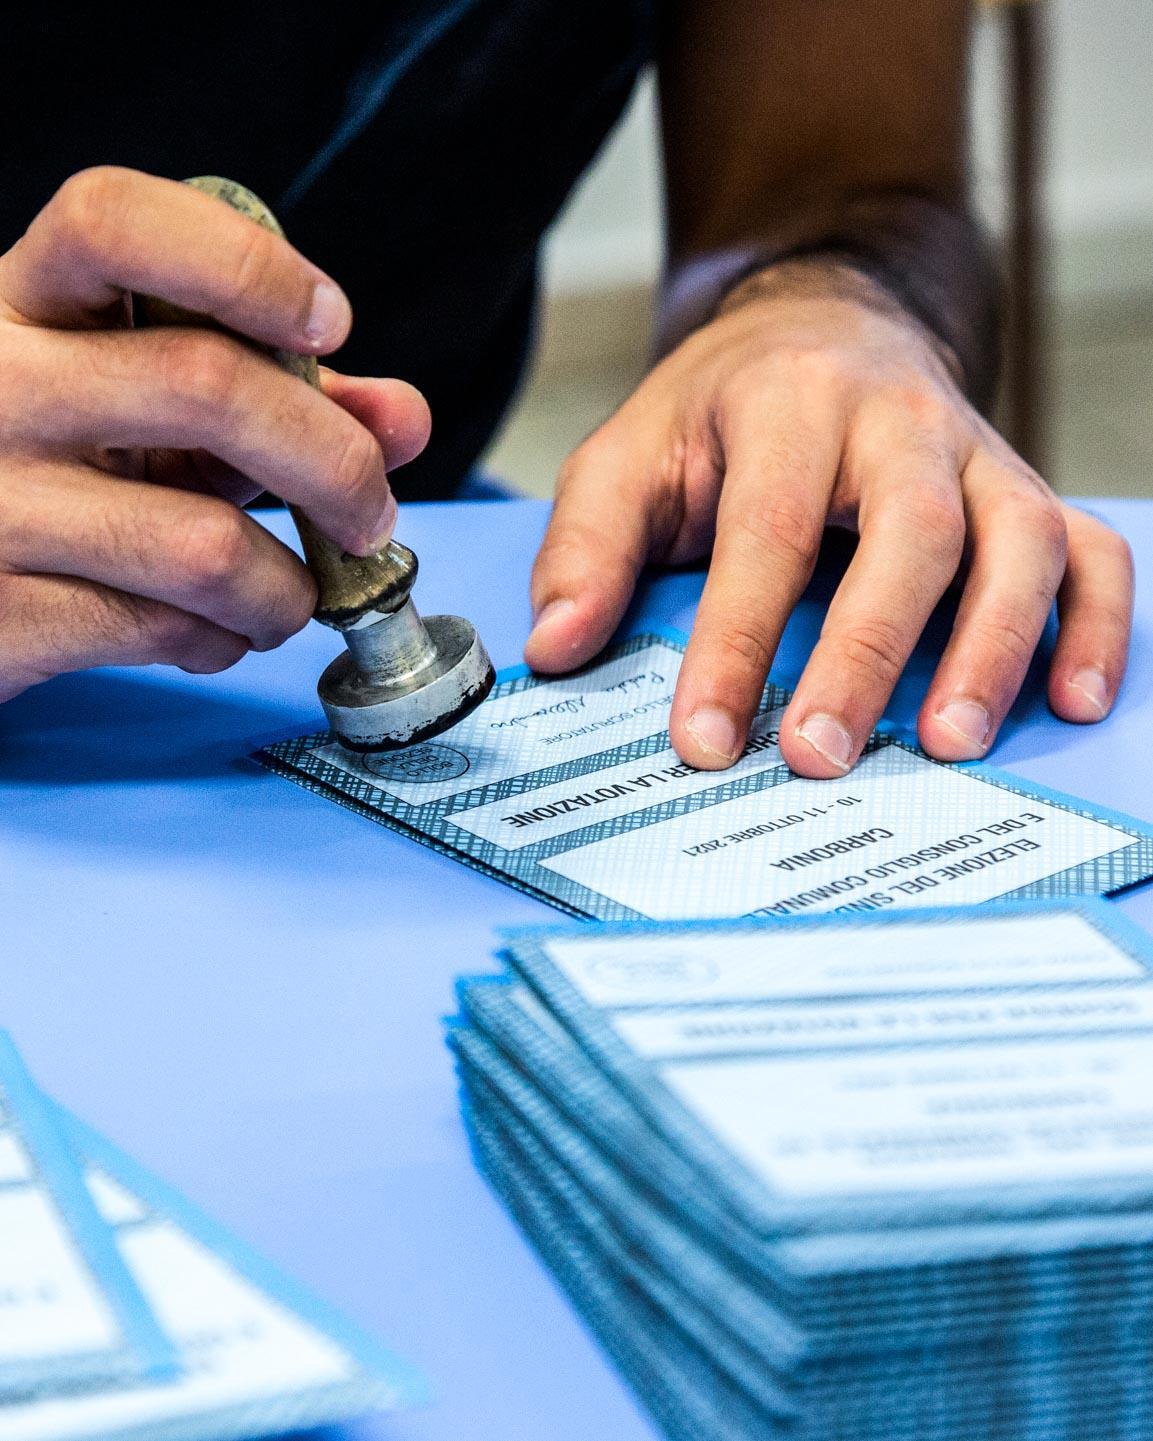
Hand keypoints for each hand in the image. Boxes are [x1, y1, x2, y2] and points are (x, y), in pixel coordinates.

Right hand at [0, 167, 429, 700]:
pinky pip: (164, 631)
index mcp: (26, 303)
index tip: (332, 326)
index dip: (245, 266)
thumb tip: (403, 418)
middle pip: (206, 383)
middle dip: (336, 463)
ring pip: (202, 544)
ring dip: (286, 589)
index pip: (115, 223)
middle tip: (371, 512)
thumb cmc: (72, 472)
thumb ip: (280, 396)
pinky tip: (217, 632)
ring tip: (288, 596)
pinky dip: (224, 642)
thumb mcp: (158, 411)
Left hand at [525, 265, 1132, 775]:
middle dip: (867, 653)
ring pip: (1020, 540)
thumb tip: (555, 649)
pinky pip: (1091, 550)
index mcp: (790, 406)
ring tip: (950, 746)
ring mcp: (979, 454)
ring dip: (995, 648)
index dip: (736, 643)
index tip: (705, 741)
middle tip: (821, 758)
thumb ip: (589, 545)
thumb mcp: (629, 454)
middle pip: (909, 535)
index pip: (767, 532)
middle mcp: (901, 422)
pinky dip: (1095, 624)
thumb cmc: (721, 414)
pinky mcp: (1025, 490)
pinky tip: (1073, 701)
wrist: (820, 328)